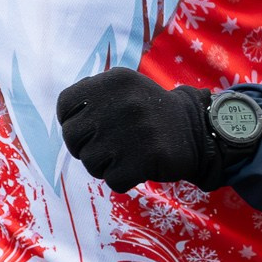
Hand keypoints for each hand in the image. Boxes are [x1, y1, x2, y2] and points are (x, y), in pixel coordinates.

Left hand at [57, 68, 213, 193]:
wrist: (196, 130)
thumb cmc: (150, 112)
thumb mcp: (125, 88)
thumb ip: (93, 95)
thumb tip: (65, 116)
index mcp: (113, 81)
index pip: (65, 105)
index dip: (71, 121)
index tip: (88, 128)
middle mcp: (122, 102)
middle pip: (72, 137)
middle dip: (84, 148)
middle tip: (106, 147)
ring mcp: (134, 131)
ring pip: (89, 163)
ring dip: (104, 166)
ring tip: (125, 155)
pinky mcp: (146, 158)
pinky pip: (112, 181)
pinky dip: (122, 180)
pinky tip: (136, 167)